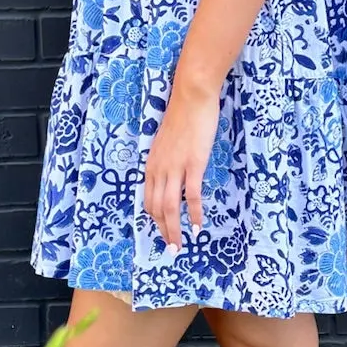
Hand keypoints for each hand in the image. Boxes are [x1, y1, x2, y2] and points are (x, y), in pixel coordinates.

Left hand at [143, 76, 219, 252]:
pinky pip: (191, 195)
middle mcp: (159, 169)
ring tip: (181, 247)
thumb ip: (168, 161)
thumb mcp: (168, 143)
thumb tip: (175, 176)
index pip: (148, 200)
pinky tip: (198, 226)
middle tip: (173, 249)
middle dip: (163, 231)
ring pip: (170, 207)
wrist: (191, 97)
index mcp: (151, 165)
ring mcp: (175, 167)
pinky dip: (194, 213)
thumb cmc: (183, 116)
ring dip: (175, 230)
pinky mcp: (193, 164)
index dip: (155, 220)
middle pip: (156, 208)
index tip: (164, 234)